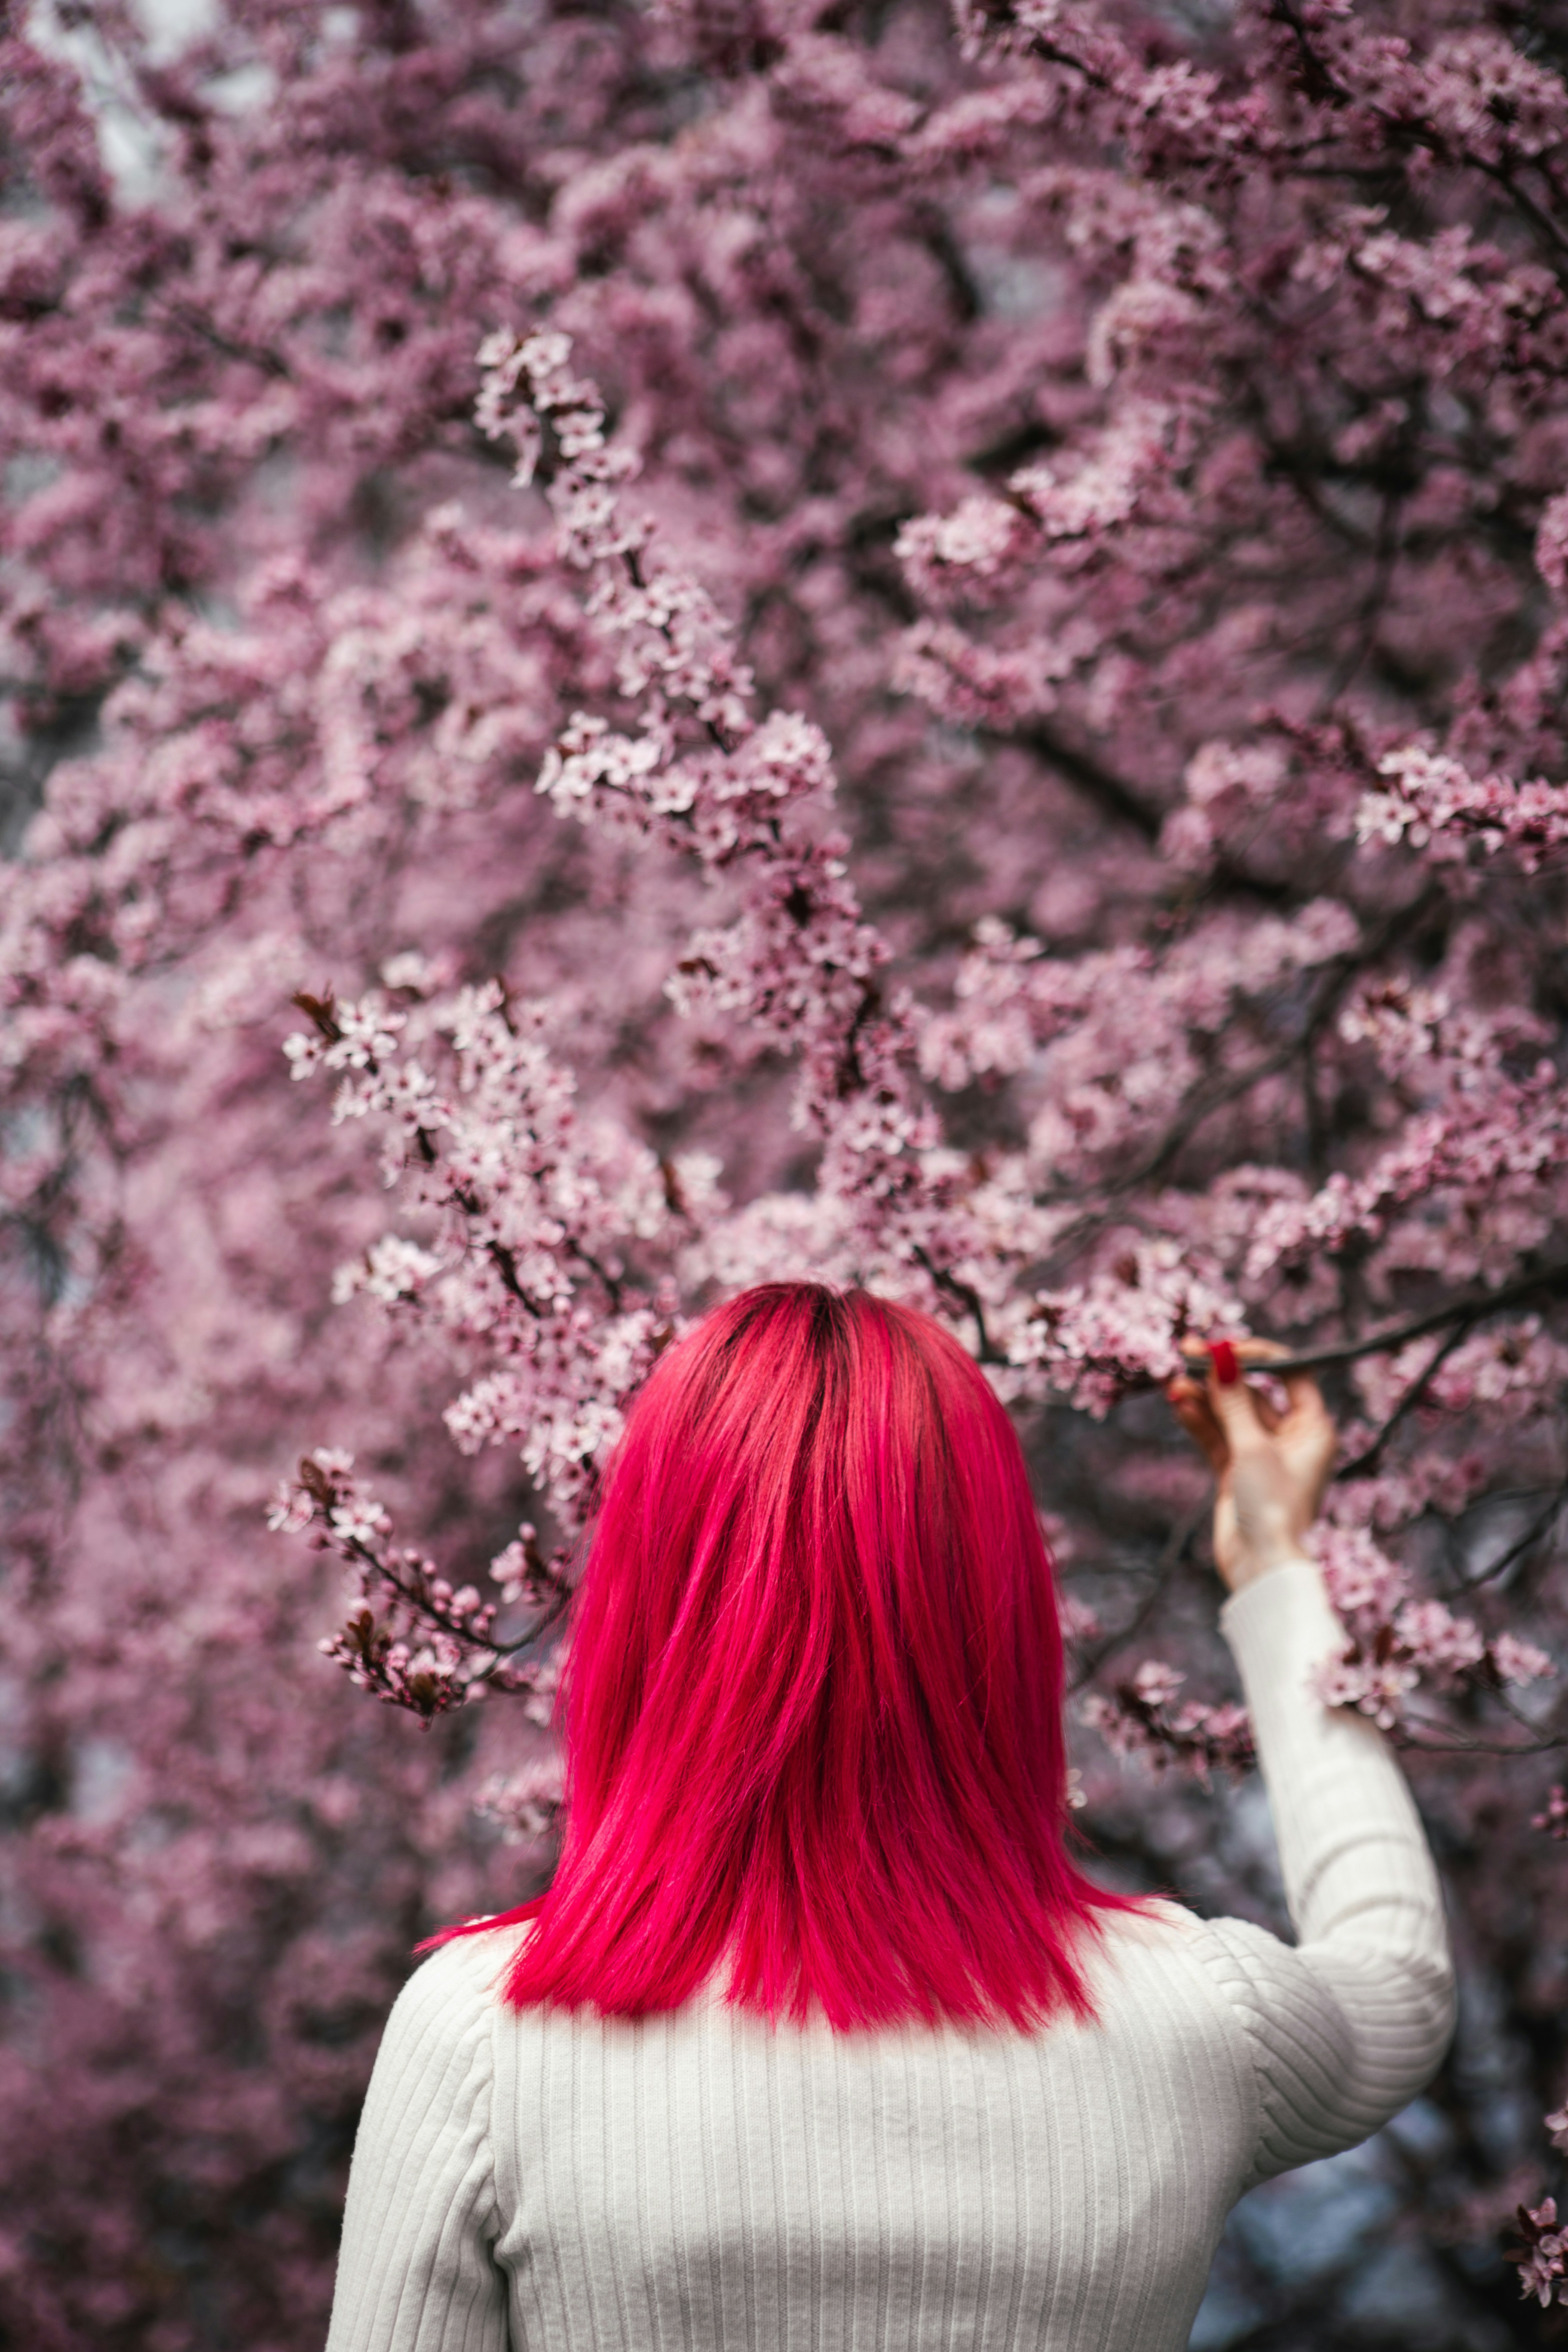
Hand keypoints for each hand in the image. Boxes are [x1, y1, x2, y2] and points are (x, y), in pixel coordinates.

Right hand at [1165, 1338, 1337, 1592]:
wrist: (1261, 1566)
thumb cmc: (1272, 1506)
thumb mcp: (1253, 1447)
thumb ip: (1234, 1401)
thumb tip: (1221, 1356)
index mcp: (1313, 1427)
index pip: (1290, 1373)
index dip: (1259, 1355)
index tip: (1225, 1347)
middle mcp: (1290, 1437)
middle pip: (1254, 1392)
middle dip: (1221, 1375)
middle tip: (1188, 1353)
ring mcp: (1261, 1454)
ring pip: (1230, 1414)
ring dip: (1203, 1397)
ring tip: (1174, 1383)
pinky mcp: (1236, 1471)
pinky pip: (1217, 1437)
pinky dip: (1199, 1421)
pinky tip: (1179, 1404)